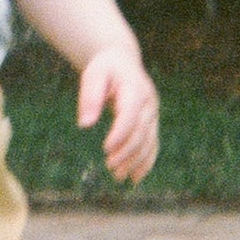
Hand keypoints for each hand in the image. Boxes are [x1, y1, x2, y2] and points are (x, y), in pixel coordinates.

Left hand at [78, 45, 159, 183]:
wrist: (122, 61)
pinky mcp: (152, 123)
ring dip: (136, 161)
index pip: (131, 115)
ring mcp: (153, 114)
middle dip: (127, 152)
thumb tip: (85, 124)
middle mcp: (149, 103)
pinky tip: (136, 177)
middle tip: (110, 166)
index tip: (106, 149)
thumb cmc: (105, 69)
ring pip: (149, 142)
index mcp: (135, 89)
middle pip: (141, 132)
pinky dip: (146, 162)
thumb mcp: (93, 75)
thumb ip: (90, 97)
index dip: (121, 133)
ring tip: (119, 176)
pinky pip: (153, 144)